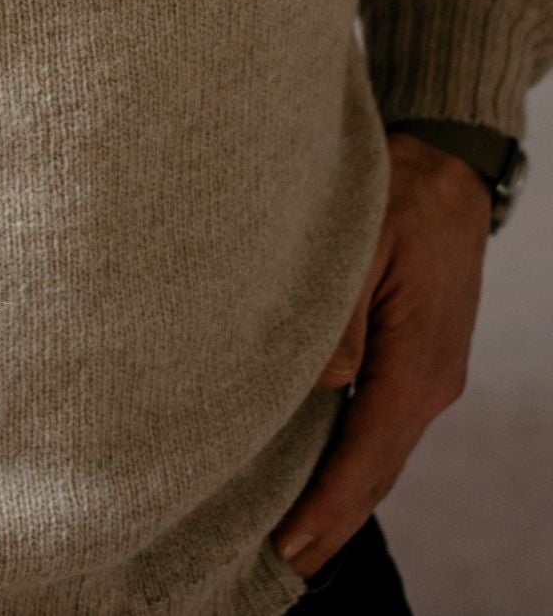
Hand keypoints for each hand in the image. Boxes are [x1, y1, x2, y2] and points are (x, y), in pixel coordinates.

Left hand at [271, 130, 490, 578]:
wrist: (446, 167)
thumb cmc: (396, 193)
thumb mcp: (362, 238)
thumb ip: (338, 314)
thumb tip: (322, 385)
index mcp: (417, 362)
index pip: (367, 456)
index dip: (328, 506)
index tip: (289, 547)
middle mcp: (430, 380)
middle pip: (378, 469)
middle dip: (333, 519)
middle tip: (283, 561)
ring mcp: (430, 372)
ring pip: (383, 449)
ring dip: (344, 492)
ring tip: (296, 533)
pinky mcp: (420, 356)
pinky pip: (386, 421)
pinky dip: (356, 455)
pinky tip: (323, 466)